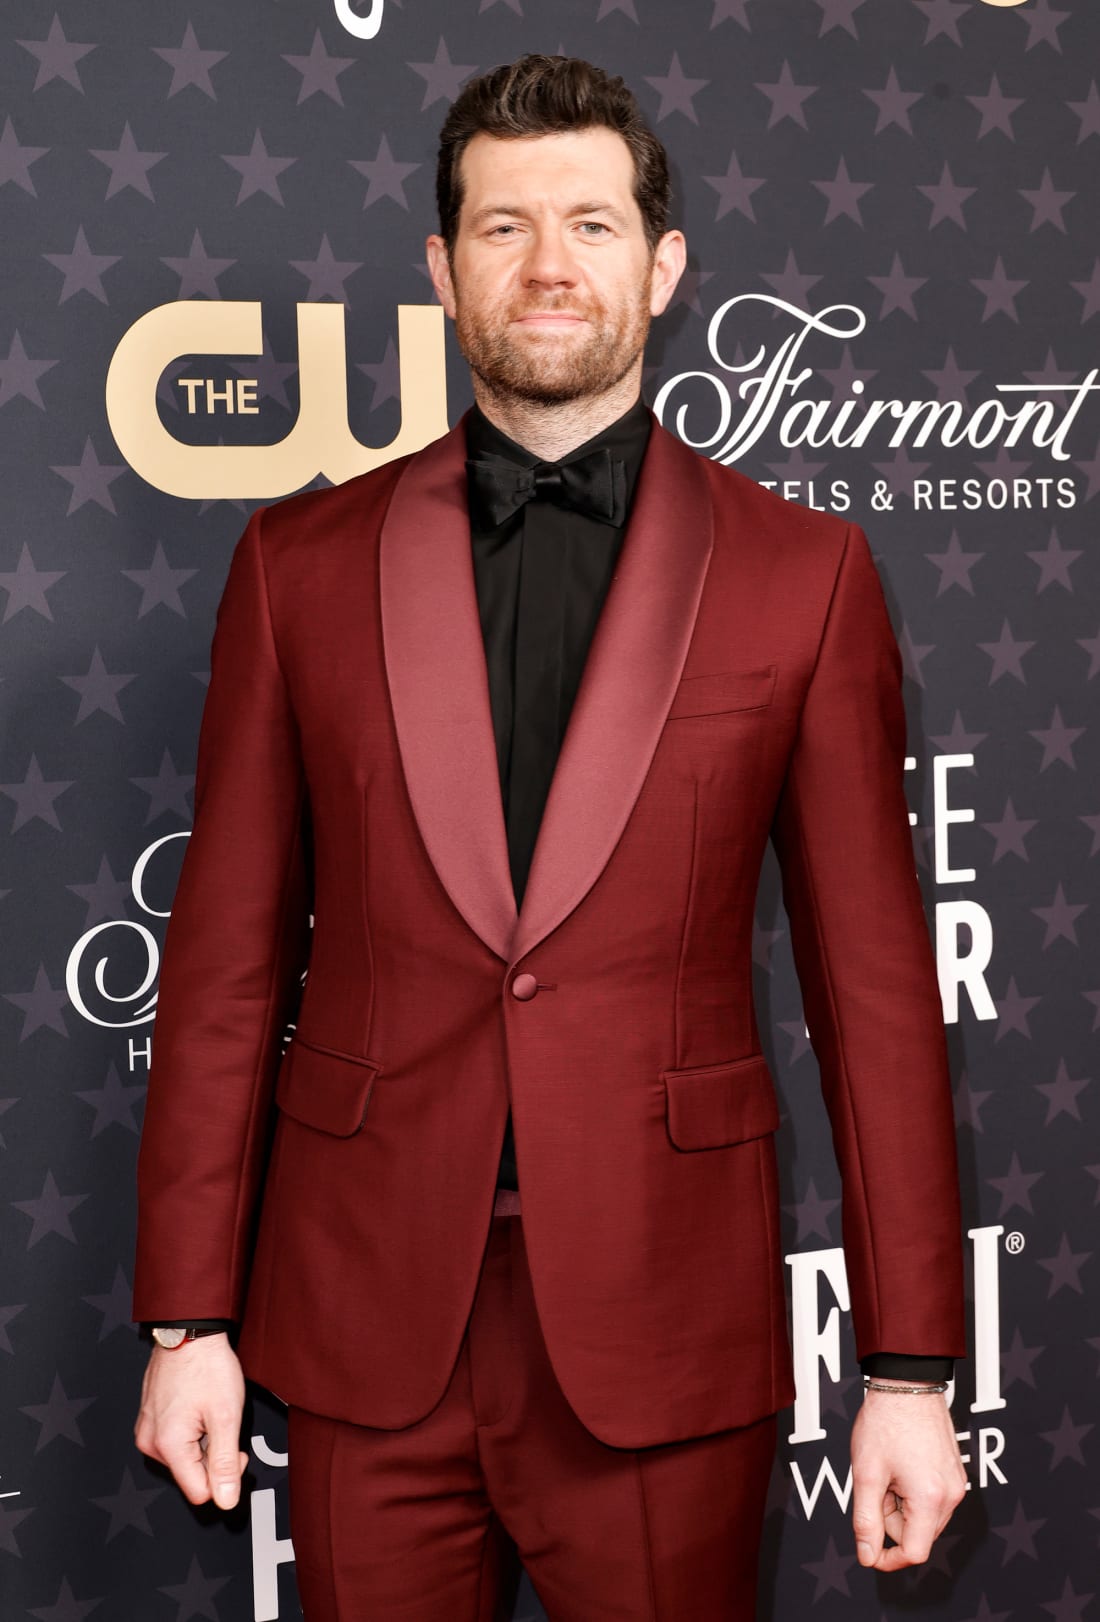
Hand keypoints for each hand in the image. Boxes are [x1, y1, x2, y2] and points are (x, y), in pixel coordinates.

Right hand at [134, 1334, 248, 1509]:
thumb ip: (225, 1462)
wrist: (190, 1330)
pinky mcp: (150, 1419)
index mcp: (168, 1445)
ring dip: (203, 1442)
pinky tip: (199, 1407)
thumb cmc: (207, 1365)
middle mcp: (150, 1441)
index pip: (199, 1493)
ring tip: (211, 1411)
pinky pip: (175, 1440)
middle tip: (226, 1424)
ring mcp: (147, 1429)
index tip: (235, 1451)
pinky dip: (192, 1430)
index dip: (224, 1477)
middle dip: (213, 1456)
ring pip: (184, 1458)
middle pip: (191, 1475)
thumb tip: (226, 1500)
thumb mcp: (226, 1416)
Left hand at [849, 1383, 966, 1571]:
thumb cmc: (885, 1422)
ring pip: (924, 1517)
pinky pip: (932, 1499)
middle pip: (918, 1534)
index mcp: (930, 1499)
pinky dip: (912, 1492)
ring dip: (901, 1505)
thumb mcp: (866, 1473)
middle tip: (875, 1484)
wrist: (907, 1384)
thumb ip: (866, 1520)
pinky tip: (900, 1466)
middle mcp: (951, 1495)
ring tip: (887, 1471)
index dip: (888, 1558)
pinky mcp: (955, 1473)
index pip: (914, 1553)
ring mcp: (956, 1483)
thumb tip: (868, 1557)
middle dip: (891, 1519)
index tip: (869, 1549)